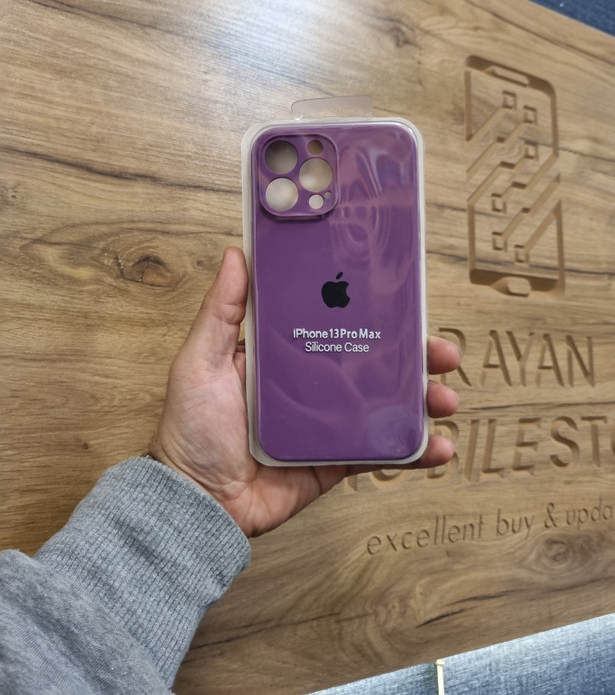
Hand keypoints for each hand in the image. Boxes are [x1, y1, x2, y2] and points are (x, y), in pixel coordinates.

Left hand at [150, 247, 460, 536]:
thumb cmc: (191, 428)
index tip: (407, 299)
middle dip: (415, 354)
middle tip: (442, 351)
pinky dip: (415, 451)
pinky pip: (381, 451)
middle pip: (374, 361)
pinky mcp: (337, 461)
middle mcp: (312, 383)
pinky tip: (438, 447)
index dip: (374, 310)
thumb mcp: (200, 360)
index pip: (338, 321)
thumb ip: (221, 311)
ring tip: (445, 398)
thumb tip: (236, 253)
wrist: (198, 503)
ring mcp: (329, 423)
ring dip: (424, 399)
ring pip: (387, 404)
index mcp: (285, 353)